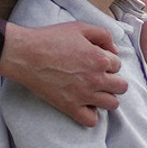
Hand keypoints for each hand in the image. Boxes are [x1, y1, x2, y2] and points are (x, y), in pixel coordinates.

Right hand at [1, 21, 125, 126]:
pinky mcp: (70, 107)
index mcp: (100, 59)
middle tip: (100, 77)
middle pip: (121, 87)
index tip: (96, 61)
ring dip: (106, 98)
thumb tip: (114, 49)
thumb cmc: (50, 38)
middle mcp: (96, 79)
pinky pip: (91, 120)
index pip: (118, 65)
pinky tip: (84, 104)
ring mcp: (84, 95)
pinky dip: (91, 115)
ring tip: (95, 92)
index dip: (108, 62)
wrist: (25, 54)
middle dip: (113, 80)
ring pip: (112, 105)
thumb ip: (103, 35)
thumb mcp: (79, 27)